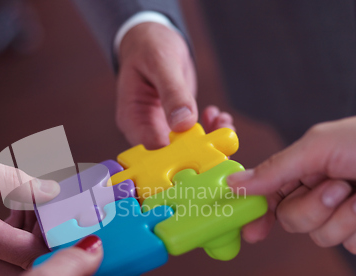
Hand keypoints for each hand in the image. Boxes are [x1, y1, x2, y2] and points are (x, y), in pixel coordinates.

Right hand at [0, 141, 58, 275]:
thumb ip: (11, 180)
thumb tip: (50, 191)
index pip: (32, 252)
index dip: (49, 233)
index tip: (50, 209)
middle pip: (23, 270)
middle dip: (39, 243)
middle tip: (35, 210)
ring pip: (4, 270)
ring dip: (19, 244)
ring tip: (14, 205)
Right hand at [117, 22, 232, 147]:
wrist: (151, 40)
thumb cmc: (148, 48)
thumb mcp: (161, 63)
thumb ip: (172, 93)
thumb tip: (184, 123)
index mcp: (132, 119)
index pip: (153, 149)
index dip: (178, 154)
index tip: (203, 148)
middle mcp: (145, 129)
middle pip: (171, 154)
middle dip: (199, 148)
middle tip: (223, 136)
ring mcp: (160, 128)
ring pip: (186, 147)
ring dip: (209, 138)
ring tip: (223, 122)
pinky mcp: (174, 125)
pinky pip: (193, 135)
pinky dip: (209, 128)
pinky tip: (216, 115)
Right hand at [227, 115, 355, 253]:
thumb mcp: (319, 147)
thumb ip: (275, 170)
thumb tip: (232, 184)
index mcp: (304, 169)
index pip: (269, 196)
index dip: (257, 215)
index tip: (251, 233)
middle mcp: (320, 192)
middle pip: (292, 221)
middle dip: (314, 207)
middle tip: (338, 186)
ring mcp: (345, 214)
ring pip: (322, 237)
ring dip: (346, 216)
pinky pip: (354, 245)